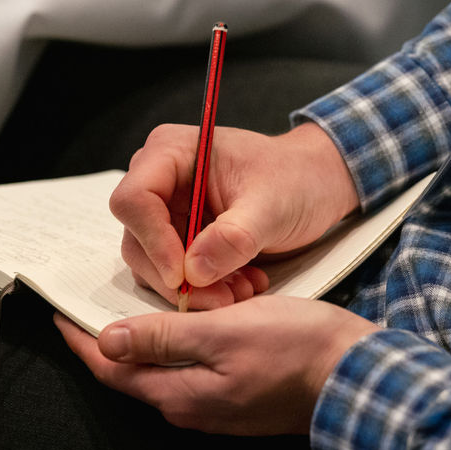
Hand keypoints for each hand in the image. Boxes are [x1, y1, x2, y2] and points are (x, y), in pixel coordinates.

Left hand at [54, 296, 379, 434]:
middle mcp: (191, 408)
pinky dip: (177, 344)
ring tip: (135, 305)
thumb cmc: (295, 348)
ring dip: (146, 340)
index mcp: (180, 393)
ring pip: (163, 371)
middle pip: (133, 373)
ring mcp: (216, 407)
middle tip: (93, 305)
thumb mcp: (223, 332)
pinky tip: (186, 320)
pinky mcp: (237, 398)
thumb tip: (107, 341)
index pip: (112, 368)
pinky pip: (191, 371)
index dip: (82, 340)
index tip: (59, 314)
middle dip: (110, 340)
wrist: (356, 376)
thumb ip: (162, 338)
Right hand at [110, 123, 358, 309]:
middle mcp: (160, 180)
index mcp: (172, 151)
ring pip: (153, 264)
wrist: (315, 185)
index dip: (153, 241)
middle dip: (176, 277)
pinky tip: (239, 285)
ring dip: (193, 289)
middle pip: (137, 239)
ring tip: (240, 290)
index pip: (135, 200)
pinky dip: (203, 289)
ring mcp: (167, 211)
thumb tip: (193, 270)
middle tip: (220, 298)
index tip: (183, 277)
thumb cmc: (295, 177)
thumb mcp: (272, 205)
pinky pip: (174, 274)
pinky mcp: (179, 237)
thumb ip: (234, 237)